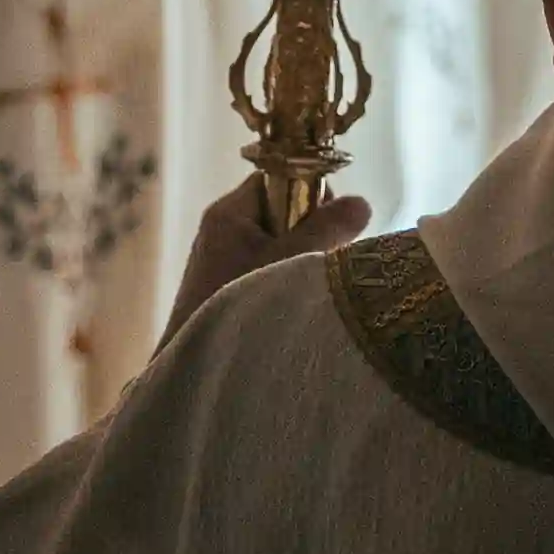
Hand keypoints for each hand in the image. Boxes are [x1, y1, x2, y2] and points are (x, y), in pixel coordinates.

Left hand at [163, 176, 371, 341]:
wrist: (193, 375)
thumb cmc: (238, 308)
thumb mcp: (290, 261)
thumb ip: (328, 228)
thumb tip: (360, 202)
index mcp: (229, 213)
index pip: (278, 178)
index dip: (309, 193)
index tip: (331, 223)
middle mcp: (222, 233)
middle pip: (283, 212)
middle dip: (312, 233)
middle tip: (323, 262)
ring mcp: (222, 266)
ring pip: (280, 247)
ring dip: (301, 264)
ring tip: (307, 292)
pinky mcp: (226, 294)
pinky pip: (268, 274)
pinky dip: (286, 284)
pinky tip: (293, 309)